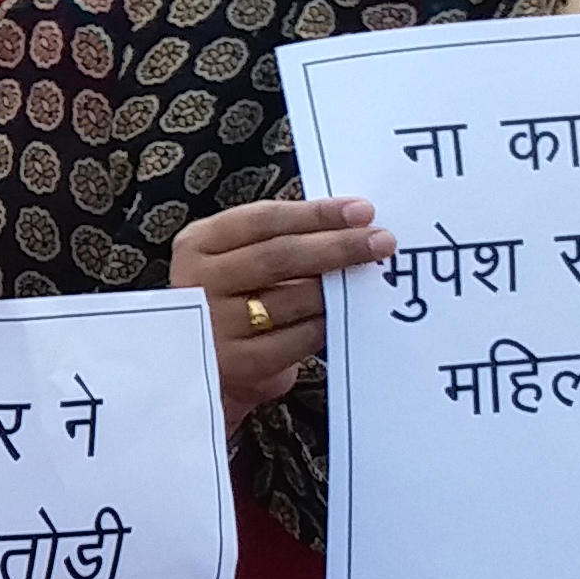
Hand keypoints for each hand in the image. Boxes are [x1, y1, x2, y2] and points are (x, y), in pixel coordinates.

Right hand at [168, 195, 386, 431]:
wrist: (202, 367)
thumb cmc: (231, 302)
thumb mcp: (233, 260)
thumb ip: (276, 240)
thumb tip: (348, 225)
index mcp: (198, 245)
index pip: (263, 220)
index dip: (316, 214)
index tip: (361, 211)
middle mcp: (200, 282)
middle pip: (279, 256)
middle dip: (337, 246)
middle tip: (381, 242)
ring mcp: (216, 324)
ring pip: (293, 298)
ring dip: (339, 287)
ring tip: (370, 277)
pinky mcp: (239, 363)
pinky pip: (299, 338)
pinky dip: (328, 323)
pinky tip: (348, 314)